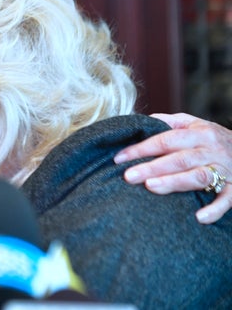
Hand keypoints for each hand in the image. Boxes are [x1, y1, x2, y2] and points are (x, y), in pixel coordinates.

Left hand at [114, 113, 230, 223]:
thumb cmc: (215, 139)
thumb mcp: (196, 124)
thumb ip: (170, 123)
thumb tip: (140, 121)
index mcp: (199, 133)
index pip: (165, 140)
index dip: (141, 148)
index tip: (119, 158)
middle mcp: (211, 150)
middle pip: (178, 159)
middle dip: (152, 167)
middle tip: (129, 176)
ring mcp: (225, 169)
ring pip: (198, 176)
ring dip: (175, 182)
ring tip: (152, 187)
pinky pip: (227, 199)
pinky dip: (215, 209)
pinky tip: (199, 217)